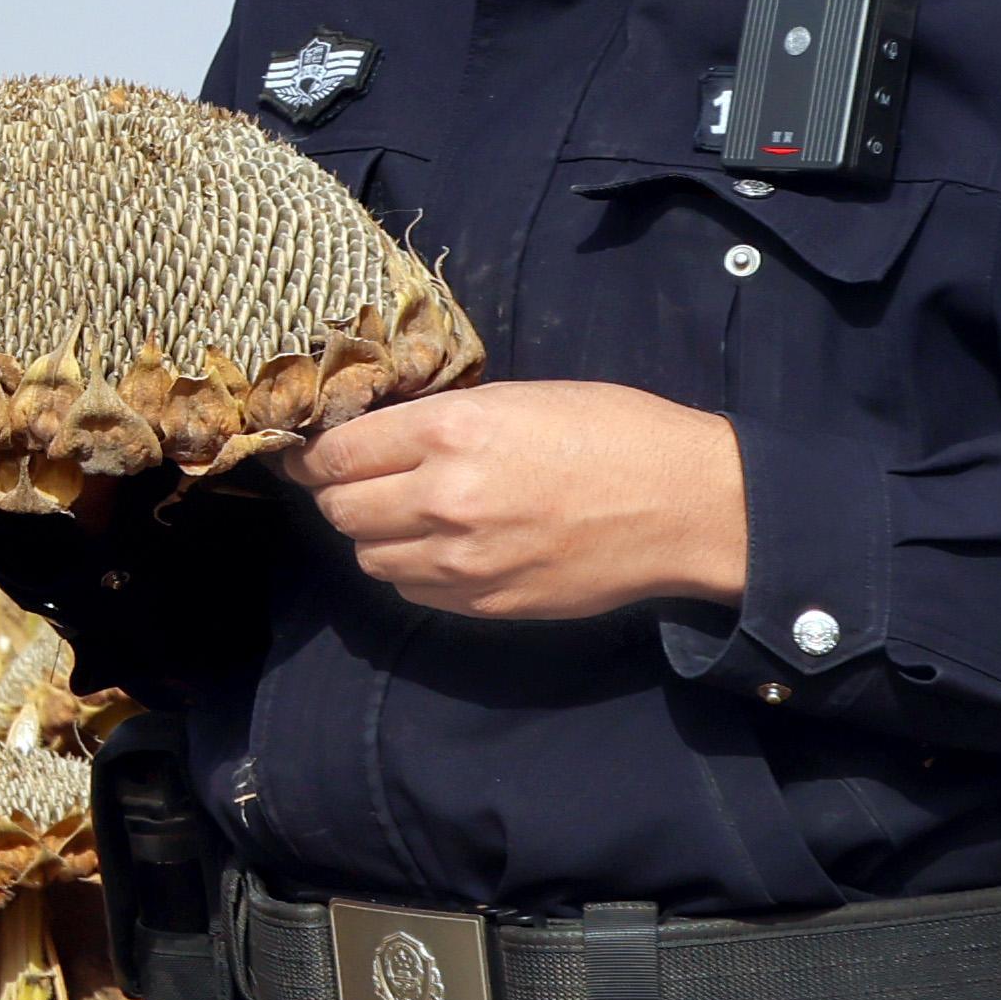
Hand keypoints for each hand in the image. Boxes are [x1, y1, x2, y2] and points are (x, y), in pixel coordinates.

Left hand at [290, 382, 750, 622]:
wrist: (686, 505)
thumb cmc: (614, 432)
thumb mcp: (520, 397)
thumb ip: (440, 420)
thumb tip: (376, 436)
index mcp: (451, 432)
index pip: (337, 453)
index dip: (316, 453)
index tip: (314, 451)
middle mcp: (444, 498)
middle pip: (340, 510)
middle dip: (339, 494)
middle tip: (357, 480)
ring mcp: (463, 560)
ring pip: (368, 556)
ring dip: (374, 535)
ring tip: (404, 513)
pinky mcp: (486, 602)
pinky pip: (412, 589)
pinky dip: (411, 568)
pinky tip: (441, 546)